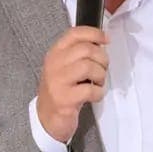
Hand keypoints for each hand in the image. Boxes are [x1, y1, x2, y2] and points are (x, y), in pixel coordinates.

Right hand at [36, 26, 108, 142]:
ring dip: (101, 75)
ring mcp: (58, 82)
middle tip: (103, 68)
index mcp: (55, 53)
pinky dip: (99, 92)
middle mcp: (54, 64)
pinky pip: (90, 90)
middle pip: (86, 49)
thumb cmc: (61, 90)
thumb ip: (78, 53)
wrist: (46, 118)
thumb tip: (100, 42)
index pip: (74, 34)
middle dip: (102, 58)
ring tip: (98, 83)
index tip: (106, 39)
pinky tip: (95, 95)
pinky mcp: (64, 99)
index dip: (94, 33)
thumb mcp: (65, 67)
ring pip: (89, 67)